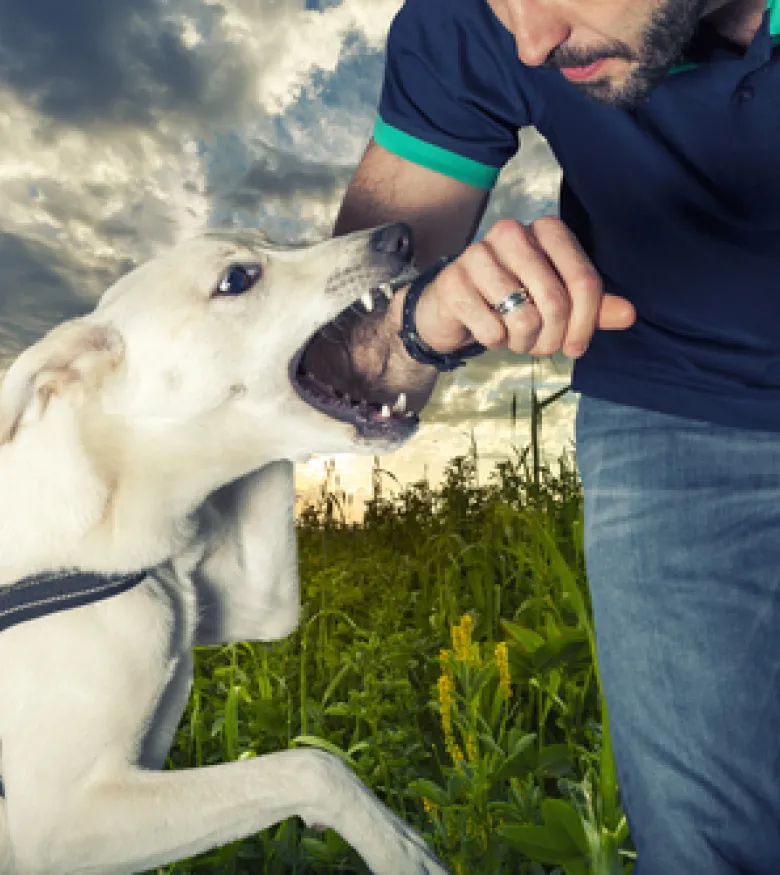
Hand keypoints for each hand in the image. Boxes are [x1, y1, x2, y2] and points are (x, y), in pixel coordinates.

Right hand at [406, 216, 634, 359]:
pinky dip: (494, 341)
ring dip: (523, 342)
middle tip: (541, 347)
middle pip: (556, 302)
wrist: (452, 307)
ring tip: (514, 337)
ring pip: (524, 318)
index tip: (576, 347)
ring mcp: (477, 255)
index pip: (584, 280)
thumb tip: (629, 315)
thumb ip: (593, 306)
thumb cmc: (510, 299)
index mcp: (546, 230)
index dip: (586, 323)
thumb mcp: (557, 300)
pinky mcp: (452, 282)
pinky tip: (487, 330)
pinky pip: (491, 329)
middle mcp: (512, 232)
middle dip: (552, 338)